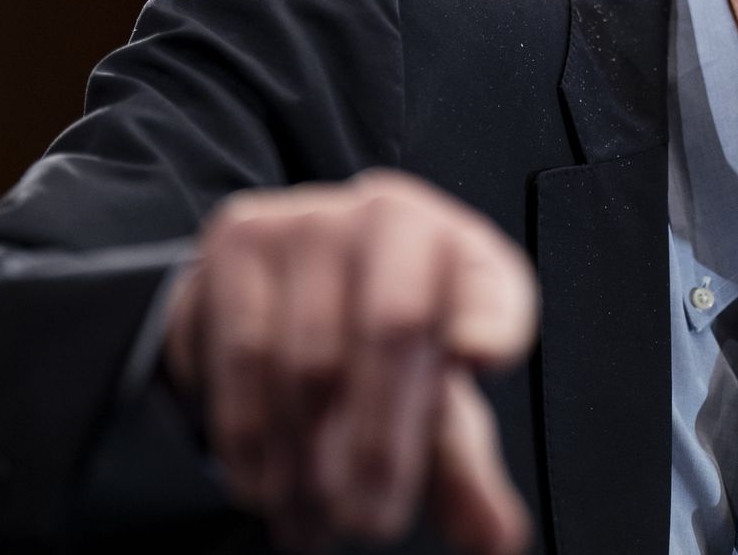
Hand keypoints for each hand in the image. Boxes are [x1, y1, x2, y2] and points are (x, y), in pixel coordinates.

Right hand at [162, 169, 537, 552]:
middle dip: (379, 443)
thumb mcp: (431, 399)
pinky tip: (263, 485)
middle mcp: (394, 216)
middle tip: (370, 525)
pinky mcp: (241, 237)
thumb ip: (462, 469)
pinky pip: (243, 353)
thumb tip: (495, 540)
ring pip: (309, 357)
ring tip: (314, 523)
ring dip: (309, 460)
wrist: (285, 278)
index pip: (491, 282)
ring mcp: (312, 218)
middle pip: (392, 329)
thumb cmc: (382, 342)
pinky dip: (253, 436)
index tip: (484, 359)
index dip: (492, 316)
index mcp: (463, 250)